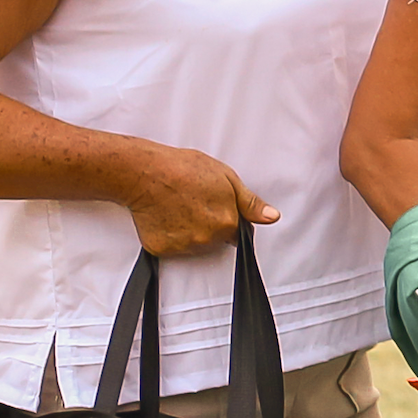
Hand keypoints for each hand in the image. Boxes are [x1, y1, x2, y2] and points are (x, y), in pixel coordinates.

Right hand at [120, 145, 278, 257]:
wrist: (145, 172)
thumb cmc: (183, 169)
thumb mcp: (227, 177)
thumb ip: (250, 203)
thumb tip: (271, 217)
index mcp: (227, 223)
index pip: (237, 233)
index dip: (229, 219)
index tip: (218, 208)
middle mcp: (206, 239)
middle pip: (216, 240)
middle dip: (210, 224)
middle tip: (195, 202)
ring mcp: (183, 246)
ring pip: (195, 244)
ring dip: (190, 231)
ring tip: (179, 206)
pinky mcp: (161, 249)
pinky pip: (171, 247)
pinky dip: (169, 236)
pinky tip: (165, 215)